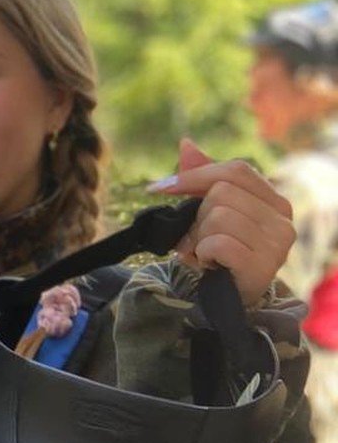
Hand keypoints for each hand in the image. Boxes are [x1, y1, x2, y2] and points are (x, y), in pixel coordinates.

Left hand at [151, 137, 294, 305]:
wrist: (227, 299)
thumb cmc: (221, 252)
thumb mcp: (209, 212)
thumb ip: (203, 177)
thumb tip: (186, 144)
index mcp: (275, 201)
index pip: (235, 170)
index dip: (194, 176)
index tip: (159, 189)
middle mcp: (283, 219)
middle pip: (221, 193)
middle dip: (197, 217)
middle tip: (199, 239)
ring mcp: (277, 244)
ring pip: (217, 216)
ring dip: (199, 238)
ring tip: (206, 253)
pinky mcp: (262, 266)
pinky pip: (218, 243)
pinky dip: (204, 253)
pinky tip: (210, 264)